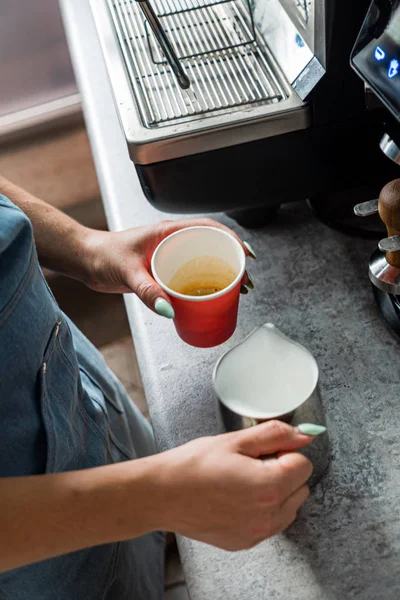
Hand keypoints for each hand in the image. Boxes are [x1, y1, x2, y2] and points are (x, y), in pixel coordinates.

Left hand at [80, 218, 253, 314]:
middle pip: (211, 245)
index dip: (231, 238)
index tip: (245, 253)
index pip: (208, 228)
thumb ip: (148, 290)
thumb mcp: (127, 272)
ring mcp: (169, 256)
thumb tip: (169, 309)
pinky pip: (191, 275)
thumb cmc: (103, 255)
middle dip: (233, 260)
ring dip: (222, 273)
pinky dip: (205, 284)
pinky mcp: (163, 270)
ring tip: (237, 289)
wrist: (87, 261)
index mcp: (167, 232)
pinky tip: (211, 297)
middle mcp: (171, 242)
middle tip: (245, 279)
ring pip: (203, 261)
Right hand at [153, 421, 313, 550]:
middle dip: (284, 471)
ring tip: (244, 480)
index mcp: (270, 486)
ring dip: (277, 492)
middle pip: (301, 487)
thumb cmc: (193, 465)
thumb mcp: (234, 440)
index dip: (285, 451)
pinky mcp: (246, 542)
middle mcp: (268, 515)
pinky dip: (263, 509)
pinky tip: (238, 497)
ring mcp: (257, 533)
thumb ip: (274, 435)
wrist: (161, 494)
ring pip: (290, 507)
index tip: (264, 450)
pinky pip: (271, 523)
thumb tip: (305, 434)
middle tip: (252, 463)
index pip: (304, 464)